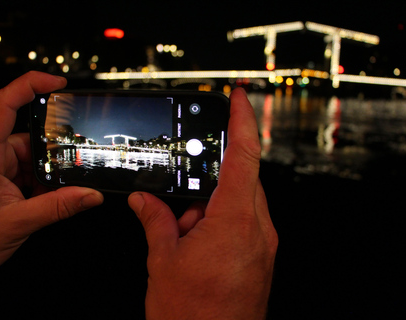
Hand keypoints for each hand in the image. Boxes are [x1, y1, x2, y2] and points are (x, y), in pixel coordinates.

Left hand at [0, 71, 103, 290]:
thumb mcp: (16, 223)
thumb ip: (57, 207)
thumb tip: (89, 195)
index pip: (4, 104)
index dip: (30, 85)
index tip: (56, 83)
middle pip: (30, 138)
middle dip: (53, 153)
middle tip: (73, 166)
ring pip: (32, 159)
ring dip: (47, 175)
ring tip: (56, 193)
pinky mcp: (0, 181)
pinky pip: (28, 174)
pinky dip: (41, 185)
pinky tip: (47, 199)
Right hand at [128, 88, 277, 319]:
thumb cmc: (193, 316)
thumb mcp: (163, 261)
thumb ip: (155, 220)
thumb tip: (143, 201)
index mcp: (235, 221)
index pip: (245, 155)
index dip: (242, 120)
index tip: (238, 98)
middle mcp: (257, 229)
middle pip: (238, 180)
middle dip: (206, 182)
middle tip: (178, 203)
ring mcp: (261, 244)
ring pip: (236, 202)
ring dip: (206, 208)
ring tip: (181, 235)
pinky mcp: (258, 257)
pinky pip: (239, 223)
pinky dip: (215, 223)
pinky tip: (192, 245)